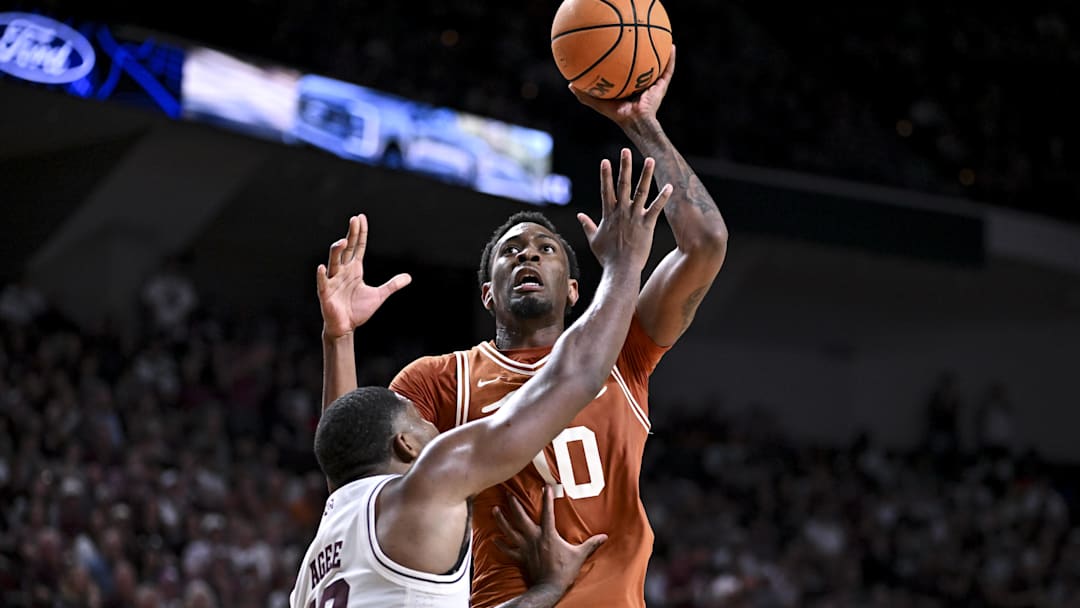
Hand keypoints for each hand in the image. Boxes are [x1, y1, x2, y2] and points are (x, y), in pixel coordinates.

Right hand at [316, 214, 411, 339]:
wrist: (346, 327)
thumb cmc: (357, 310)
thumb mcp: (379, 295)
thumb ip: (392, 285)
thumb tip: (408, 277)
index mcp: (354, 269)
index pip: (357, 247)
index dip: (360, 233)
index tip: (361, 218)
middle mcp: (342, 271)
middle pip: (346, 249)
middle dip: (350, 235)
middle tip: (354, 220)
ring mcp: (333, 281)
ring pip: (334, 262)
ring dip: (337, 251)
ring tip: (343, 241)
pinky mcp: (326, 294)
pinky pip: (323, 283)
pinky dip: (322, 275)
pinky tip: (323, 267)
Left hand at [493, 486, 606, 592]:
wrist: (549, 588)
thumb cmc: (564, 571)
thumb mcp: (579, 556)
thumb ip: (591, 544)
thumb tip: (604, 537)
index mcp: (548, 535)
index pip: (547, 512)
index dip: (547, 499)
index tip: (545, 486)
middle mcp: (534, 538)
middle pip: (521, 518)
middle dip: (514, 505)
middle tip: (508, 494)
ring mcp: (525, 548)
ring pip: (510, 531)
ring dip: (501, 520)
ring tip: (495, 510)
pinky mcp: (520, 558)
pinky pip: (507, 550)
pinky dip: (500, 545)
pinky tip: (493, 539)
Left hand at [569, 45, 675, 128]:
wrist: (635, 122)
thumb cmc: (618, 115)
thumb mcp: (600, 102)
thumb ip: (586, 94)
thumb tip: (570, 85)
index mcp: (629, 87)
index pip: (627, 70)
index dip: (624, 58)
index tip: (620, 45)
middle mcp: (642, 84)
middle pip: (643, 65)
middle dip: (642, 51)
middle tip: (639, 36)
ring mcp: (653, 85)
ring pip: (658, 65)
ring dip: (661, 52)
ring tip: (661, 36)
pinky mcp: (661, 86)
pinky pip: (668, 70)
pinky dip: (671, 59)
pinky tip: (672, 46)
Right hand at [577, 149, 671, 271]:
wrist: (620, 269)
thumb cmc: (607, 257)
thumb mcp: (594, 240)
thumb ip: (587, 226)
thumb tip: (580, 216)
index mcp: (608, 214)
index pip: (606, 190)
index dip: (605, 175)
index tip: (605, 161)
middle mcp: (621, 211)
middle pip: (623, 184)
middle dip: (624, 166)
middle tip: (626, 151)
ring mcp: (634, 217)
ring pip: (641, 191)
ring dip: (646, 174)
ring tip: (650, 160)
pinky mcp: (646, 224)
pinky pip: (656, 208)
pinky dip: (663, 197)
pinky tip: (669, 186)